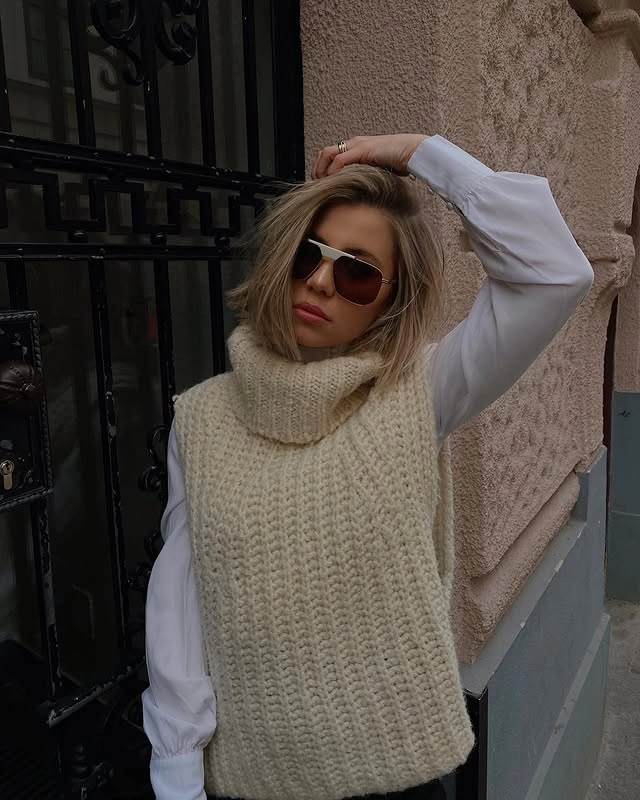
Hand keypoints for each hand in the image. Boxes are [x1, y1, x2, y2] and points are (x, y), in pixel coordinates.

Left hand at [311, 134, 426, 179]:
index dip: (322, 170)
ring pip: (327, 154)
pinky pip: (340, 160)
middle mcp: (353, 144)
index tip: (322, 187)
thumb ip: (367, 177)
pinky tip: (334, 183)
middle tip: (317, 188)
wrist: (414, 152)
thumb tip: (359, 193)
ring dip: (321, 171)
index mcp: (356, 148)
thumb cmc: (401, 162)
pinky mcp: (363, 149)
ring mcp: (357, 145)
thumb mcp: (378, 171)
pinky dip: (333, 172)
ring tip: (322, 186)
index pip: (331, 155)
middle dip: (317, 170)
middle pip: (324, 153)